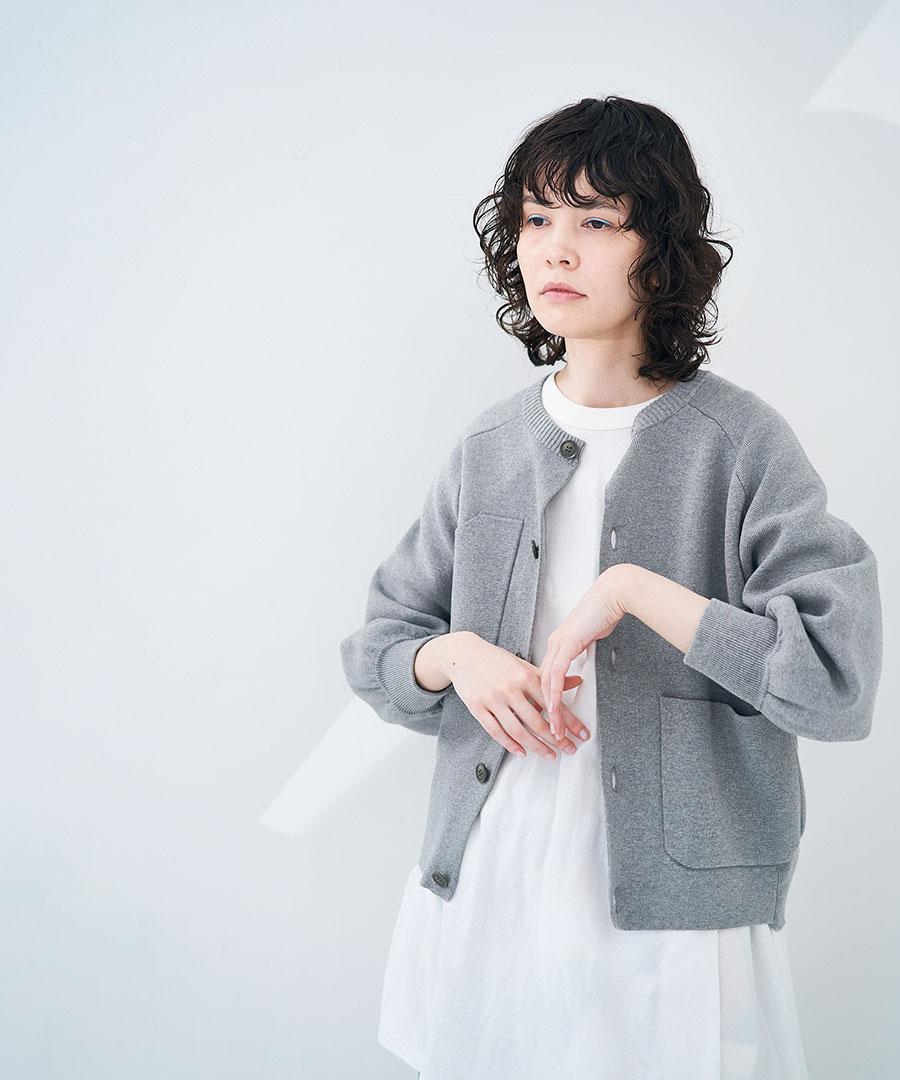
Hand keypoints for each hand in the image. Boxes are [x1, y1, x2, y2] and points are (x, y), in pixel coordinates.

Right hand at [447, 632, 591, 759]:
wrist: (463, 654)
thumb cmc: (496, 660)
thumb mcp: (523, 665)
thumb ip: (548, 677)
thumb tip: (577, 681)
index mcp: (525, 676)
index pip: (552, 703)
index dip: (569, 722)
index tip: (581, 734)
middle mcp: (510, 689)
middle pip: (537, 721)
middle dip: (556, 739)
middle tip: (569, 749)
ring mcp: (493, 700)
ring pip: (518, 730)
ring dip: (536, 746)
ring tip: (550, 755)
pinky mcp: (477, 708)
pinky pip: (496, 732)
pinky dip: (510, 745)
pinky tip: (522, 752)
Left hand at [540, 568, 627, 737]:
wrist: (611, 596)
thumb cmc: (603, 612)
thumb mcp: (589, 637)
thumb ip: (582, 650)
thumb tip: (582, 662)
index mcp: (557, 643)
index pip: (546, 676)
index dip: (548, 698)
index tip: (552, 717)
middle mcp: (553, 644)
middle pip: (543, 683)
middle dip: (546, 710)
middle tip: (551, 731)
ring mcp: (558, 644)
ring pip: (547, 683)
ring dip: (551, 709)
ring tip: (555, 728)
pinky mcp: (567, 644)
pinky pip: (556, 674)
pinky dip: (555, 693)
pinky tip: (555, 709)